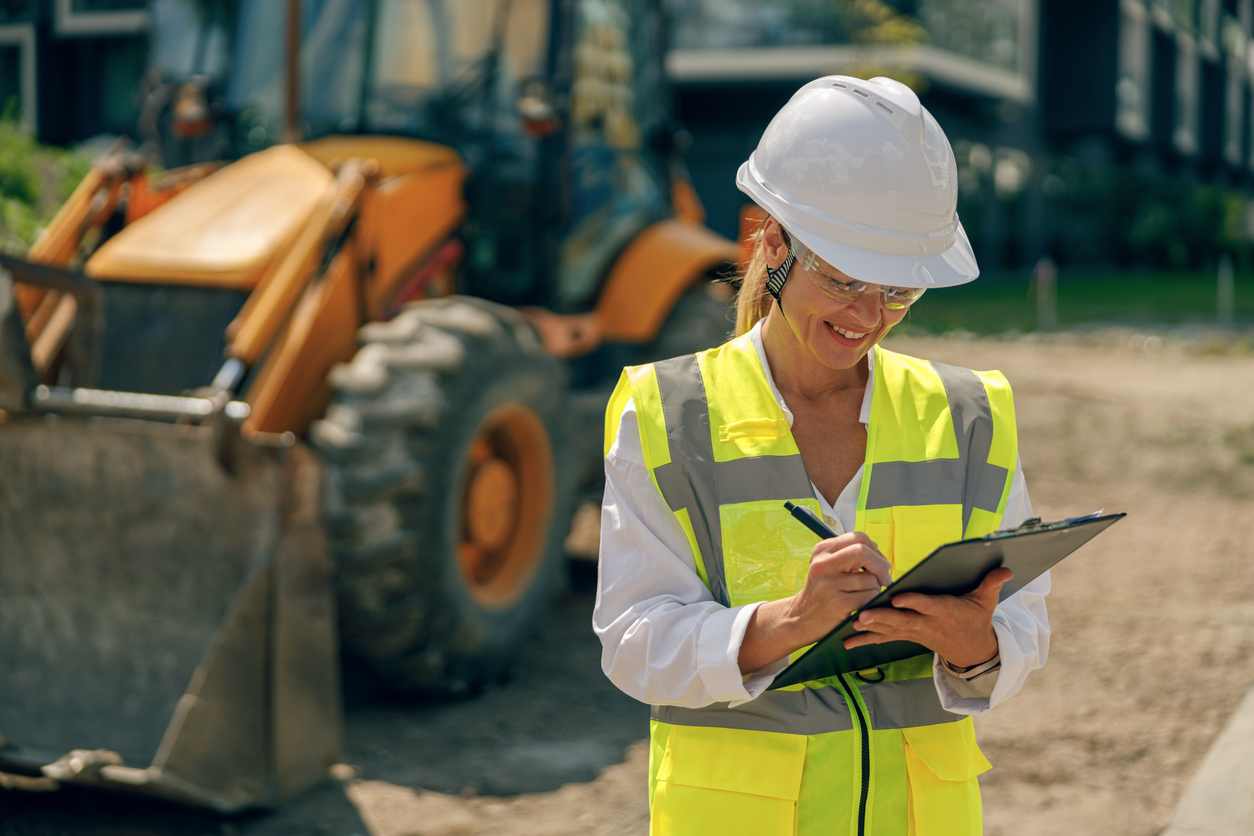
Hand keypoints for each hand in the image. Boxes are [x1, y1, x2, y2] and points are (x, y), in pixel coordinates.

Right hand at [739, 532, 892, 673]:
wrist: (800, 619)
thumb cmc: (821, 592)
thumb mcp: (828, 567)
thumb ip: (849, 555)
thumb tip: (878, 553)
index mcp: (822, 550)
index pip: (858, 538)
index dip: (875, 549)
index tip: (879, 563)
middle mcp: (822, 564)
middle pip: (863, 551)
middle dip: (881, 565)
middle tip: (884, 578)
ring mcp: (829, 584)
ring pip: (871, 578)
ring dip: (875, 588)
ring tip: (862, 595)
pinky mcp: (837, 604)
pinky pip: (869, 596)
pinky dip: (871, 601)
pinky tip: (860, 605)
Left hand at [843, 567, 1012, 667]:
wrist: (973, 651)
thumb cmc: (976, 620)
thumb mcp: (987, 602)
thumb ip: (992, 584)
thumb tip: (1006, 569)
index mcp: (946, 611)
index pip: (928, 605)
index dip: (914, 602)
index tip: (898, 597)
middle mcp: (928, 623)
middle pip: (903, 620)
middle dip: (882, 618)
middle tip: (862, 616)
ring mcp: (916, 632)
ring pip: (890, 630)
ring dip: (870, 629)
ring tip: (850, 626)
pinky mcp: (908, 636)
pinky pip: (885, 638)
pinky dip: (867, 639)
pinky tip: (847, 641)